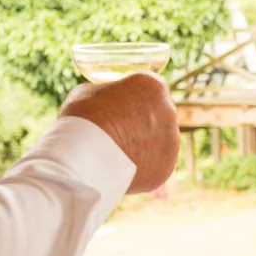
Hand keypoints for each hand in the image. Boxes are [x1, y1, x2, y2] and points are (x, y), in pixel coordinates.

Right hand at [60, 74, 178, 193]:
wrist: (85, 160)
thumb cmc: (84, 119)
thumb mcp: (89, 92)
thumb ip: (109, 94)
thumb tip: (111, 101)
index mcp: (153, 86)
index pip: (149, 88)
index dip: (132, 97)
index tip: (117, 106)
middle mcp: (169, 112)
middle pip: (157, 115)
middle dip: (140, 121)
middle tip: (115, 131)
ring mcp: (171, 143)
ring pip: (158, 142)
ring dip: (142, 145)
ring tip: (114, 154)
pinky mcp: (166, 169)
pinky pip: (154, 165)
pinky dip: (141, 167)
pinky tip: (120, 169)